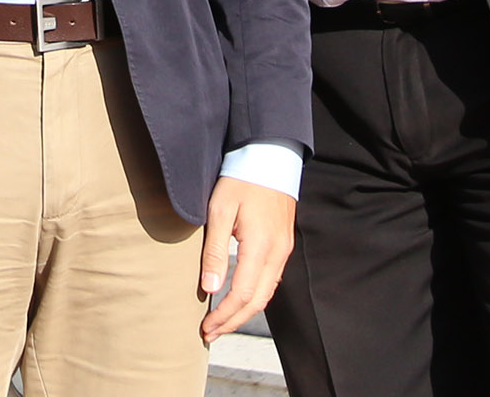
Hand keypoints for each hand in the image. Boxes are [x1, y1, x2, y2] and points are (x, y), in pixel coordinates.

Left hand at [198, 176, 293, 342]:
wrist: (271, 155)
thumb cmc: (241, 179)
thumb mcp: (220, 211)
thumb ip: (215, 251)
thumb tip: (210, 288)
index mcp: (261, 247)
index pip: (243, 295)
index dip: (225, 316)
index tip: (206, 328)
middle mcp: (277, 253)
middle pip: (258, 301)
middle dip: (234, 321)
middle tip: (211, 333)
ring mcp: (283, 249)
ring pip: (267, 293)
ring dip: (244, 311)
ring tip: (222, 321)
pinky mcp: (283, 243)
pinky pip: (272, 279)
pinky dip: (255, 296)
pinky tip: (240, 298)